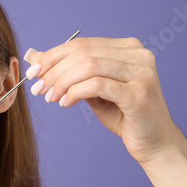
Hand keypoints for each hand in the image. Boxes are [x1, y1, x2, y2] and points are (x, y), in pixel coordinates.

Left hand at [24, 36, 180, 163]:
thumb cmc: (122, 114)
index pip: (81, 44)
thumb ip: (67, 71)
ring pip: (89, 66)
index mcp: (127, 48)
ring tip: (51, 97)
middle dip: (54, 70)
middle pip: (83, 53)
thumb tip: (33, 56)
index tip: (33, 72)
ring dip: (62, 82)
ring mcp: (141, 73)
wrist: (153, 142)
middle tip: (38, 88)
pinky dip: (76, 92)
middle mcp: (138, 54)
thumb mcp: (89, 88)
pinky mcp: (139, 93)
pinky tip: (66, 103)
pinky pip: (98, 85)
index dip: (52, 56)